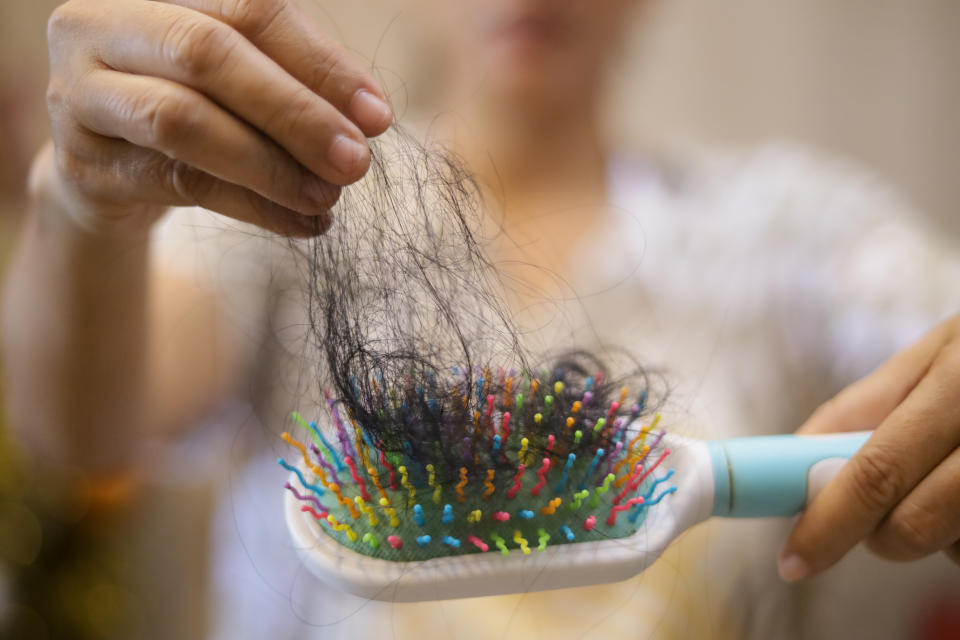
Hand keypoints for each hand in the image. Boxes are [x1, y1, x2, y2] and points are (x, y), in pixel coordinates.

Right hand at [39, 0, 391, 236]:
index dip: (318, 63)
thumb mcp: (243, 83)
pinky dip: (253, 207)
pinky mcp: (81, 164)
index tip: (377, 116)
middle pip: (206, 55)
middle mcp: (99, 25)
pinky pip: (179, 184)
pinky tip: (302, 224)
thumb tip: (370, 116)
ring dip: (271, 166)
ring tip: (328, 197)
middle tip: (356, 162)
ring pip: (183, 121)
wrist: (114, 170)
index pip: (246, 7)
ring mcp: (78, 94)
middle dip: (294, 113)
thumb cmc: (198, 108)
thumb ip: (297, 81)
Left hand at [780, 314, 959, 580]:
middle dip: (876, 535)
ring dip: (934, 533)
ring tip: (950, 474)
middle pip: (913, 525)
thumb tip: (797, 456)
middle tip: (874, 518)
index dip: (828, 523)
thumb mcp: (937, 355)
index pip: (877, 472)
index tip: (794, 559)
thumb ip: (864, 406)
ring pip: (952, 547)